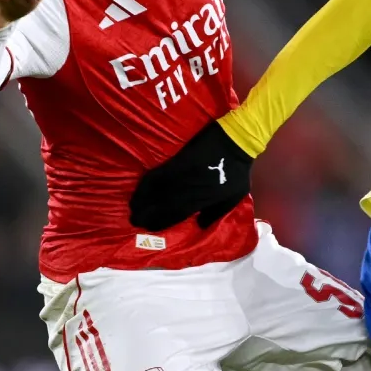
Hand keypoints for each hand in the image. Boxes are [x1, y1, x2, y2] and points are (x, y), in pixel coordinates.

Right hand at [128, 120, 253, 231]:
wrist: (237, 142)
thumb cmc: (237, 170)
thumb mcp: (234, 196)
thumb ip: (216, 212)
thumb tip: (200, 225)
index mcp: (203, 201)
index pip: (178, 216)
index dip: (162, 223)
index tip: (150, 228)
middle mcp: (190, 192)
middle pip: (164, 208)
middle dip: (148, 216)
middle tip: (135, 221)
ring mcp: (183, 177)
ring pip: (158, 194)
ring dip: (142, 201)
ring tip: (132, 208)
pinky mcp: (178, 162)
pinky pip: (158, 175)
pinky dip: (146, 183)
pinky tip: (139, 189)